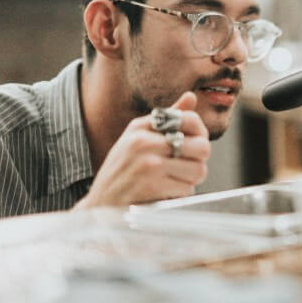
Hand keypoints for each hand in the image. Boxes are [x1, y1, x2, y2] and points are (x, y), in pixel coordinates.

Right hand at [75, 91, 210, 208]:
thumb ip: (168, 118)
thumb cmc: (122, 171)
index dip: (200, 134)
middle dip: (198, 161)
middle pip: (202, 147)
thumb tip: (191, 96)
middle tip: (185, 167)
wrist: (99, 207)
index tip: (192, 145)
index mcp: (141, 126)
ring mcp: (148, 164)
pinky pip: (187, 189)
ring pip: (198, 170)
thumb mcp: (138, 138)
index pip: (191, 119)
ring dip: (190, 180)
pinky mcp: (151, 186)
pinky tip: (164, 193)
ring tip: (172, 181)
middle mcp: (143, 142)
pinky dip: (180, 194)